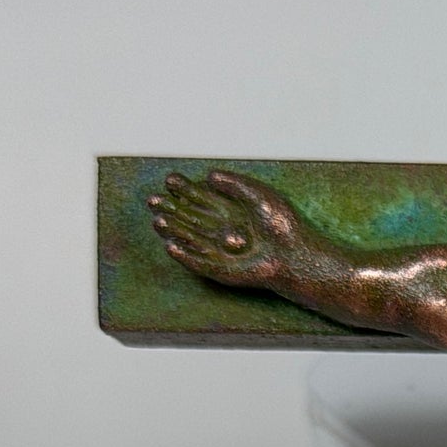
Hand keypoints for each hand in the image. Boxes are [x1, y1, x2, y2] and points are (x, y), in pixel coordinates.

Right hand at [148, 168, 329, 292]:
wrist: (294, 255)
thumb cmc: (282, 225)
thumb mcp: (259, 196)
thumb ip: (235, 184)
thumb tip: (208, 175)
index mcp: (229, 211)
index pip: (200, 198)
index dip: (184, 190)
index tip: (169, 180)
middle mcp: (220, 230)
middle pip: (189, 218)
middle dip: (171, 209)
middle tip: (152, 199)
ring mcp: (219, 251)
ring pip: (190, 239)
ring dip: (173, 231)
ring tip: (157, 220)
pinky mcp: (221, 270)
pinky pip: (198, 263)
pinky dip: (185, 256)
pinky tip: (170, 246)